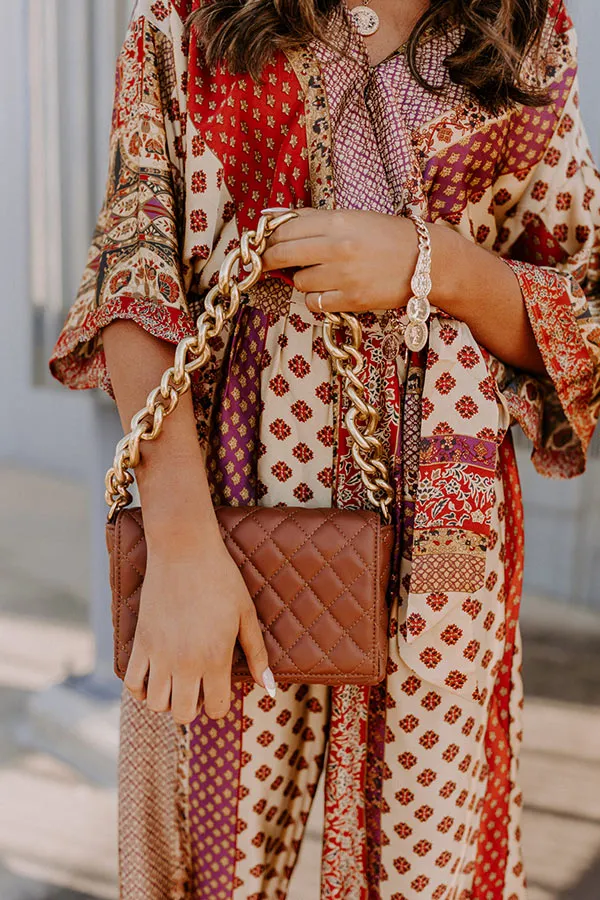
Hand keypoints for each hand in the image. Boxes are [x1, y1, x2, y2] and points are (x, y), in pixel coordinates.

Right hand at [124, 533, 272, 724]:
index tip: (219, 688)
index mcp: (215, 659)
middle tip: (197, 686)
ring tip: (175, 680)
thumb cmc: (221, 579)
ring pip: (155, 704)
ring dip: (166, 700)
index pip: (217, 709)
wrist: (185, 551)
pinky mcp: (141, 642)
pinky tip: (153, 675)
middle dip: (192, 707)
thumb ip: (257, 654)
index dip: (220, 704)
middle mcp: (185, 663)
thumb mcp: (246, 615)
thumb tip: (269, 688)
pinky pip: (131, 683)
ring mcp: (159, 654)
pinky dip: (139, 688)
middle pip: (183, 714)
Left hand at [262, 207, 421, 313]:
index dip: (268, 238)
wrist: (427, 260)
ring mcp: (343, 276)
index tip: (264, 244)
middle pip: (281, 255)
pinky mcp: (351, 300)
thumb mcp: (353, 217)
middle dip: (271, 260)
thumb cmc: (388, 236)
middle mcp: (337, 247)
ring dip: (302, 281)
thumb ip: (315, 220)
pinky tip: (329, 292)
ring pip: (298, 282)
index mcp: (336, 221)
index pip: (283, 229)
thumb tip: (275, 219)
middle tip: (270, 263)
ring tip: (320, 276)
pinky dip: (316, 300)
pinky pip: (314, 304)